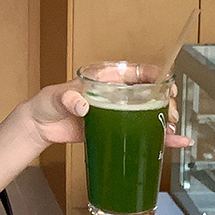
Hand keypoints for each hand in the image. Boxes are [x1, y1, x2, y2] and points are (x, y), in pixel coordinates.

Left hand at [23, 81, 190, 148]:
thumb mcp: (56, 96)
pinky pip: (141, 132)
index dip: (155, 76)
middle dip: (165, 102)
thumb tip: (82, 106)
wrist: (40, 127)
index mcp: (105, 78)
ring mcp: (117, 113)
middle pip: (149, 94)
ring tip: (173, 130)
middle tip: (170, 114)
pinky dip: (159, 137)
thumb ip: (68, 98)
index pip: (136, 72)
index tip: (166, 84)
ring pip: (149, 113)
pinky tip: (174, 142)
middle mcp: (115, 94)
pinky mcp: (116, 131)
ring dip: (165, 120)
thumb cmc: (47, 103)